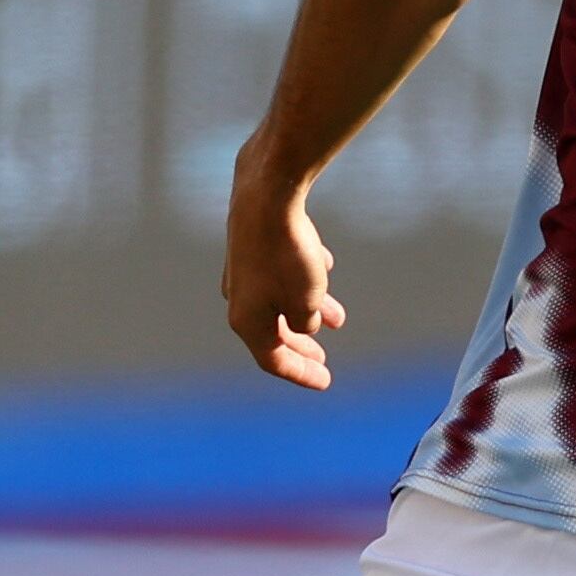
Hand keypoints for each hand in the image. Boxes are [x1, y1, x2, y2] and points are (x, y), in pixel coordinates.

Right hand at [223, 169, 343, 391]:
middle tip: (322, 358)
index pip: (272, 360)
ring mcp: (242, 269)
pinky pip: (279, 268)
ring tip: (336, 318)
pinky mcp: (250, 242)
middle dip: (300, 347)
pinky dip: (302, 276)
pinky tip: (326, 268)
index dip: (301, 374)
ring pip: (278, 298)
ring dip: (307, 310)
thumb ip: (305, 321)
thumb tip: (304, 323)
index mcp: (247, 321)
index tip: (327, 382)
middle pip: (272, 333)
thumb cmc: (287, 253)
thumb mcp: (306, 300)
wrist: (266, 193)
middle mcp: (239, 297)